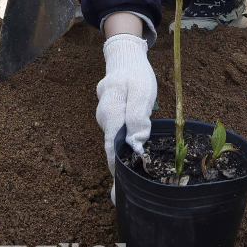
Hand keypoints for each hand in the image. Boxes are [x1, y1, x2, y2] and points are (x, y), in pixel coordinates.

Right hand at [95, 33, 155, 177]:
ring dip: (123, 154)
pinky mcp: (110, 115)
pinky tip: (132, 150)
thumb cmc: (136, 74)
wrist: (124, 56)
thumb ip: (138, 117)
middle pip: (112, 145)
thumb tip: (135, 145)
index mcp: (111, 112)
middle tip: (126, 190)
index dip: (116, 168)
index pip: (111, 146)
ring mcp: (105, 116)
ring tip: (134, 173)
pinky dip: (123, 142)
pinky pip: (116, 131)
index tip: (119, 188)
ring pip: (114, 139)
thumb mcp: (142, 92)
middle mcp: (104, 117)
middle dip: (119, 166)